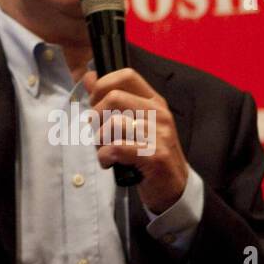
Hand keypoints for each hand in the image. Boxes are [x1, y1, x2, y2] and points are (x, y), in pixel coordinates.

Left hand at [83, 68, 188, 213]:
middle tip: (99, 134)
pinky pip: (116, 148)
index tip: (96, 104)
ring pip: (112, 124)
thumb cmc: (149, 154)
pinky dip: (105, 156)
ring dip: (99, 140)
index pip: (126, 76)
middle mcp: (159, 114)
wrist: (174, 187)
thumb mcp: (134, 123)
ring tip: (104, 150)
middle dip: (96, 117)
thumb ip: (112, 101)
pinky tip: (109, 162)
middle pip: (114, 98)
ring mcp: (158, 134)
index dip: (103, 86)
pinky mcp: (154, 156)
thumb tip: (89, 77)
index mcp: (154, 102)